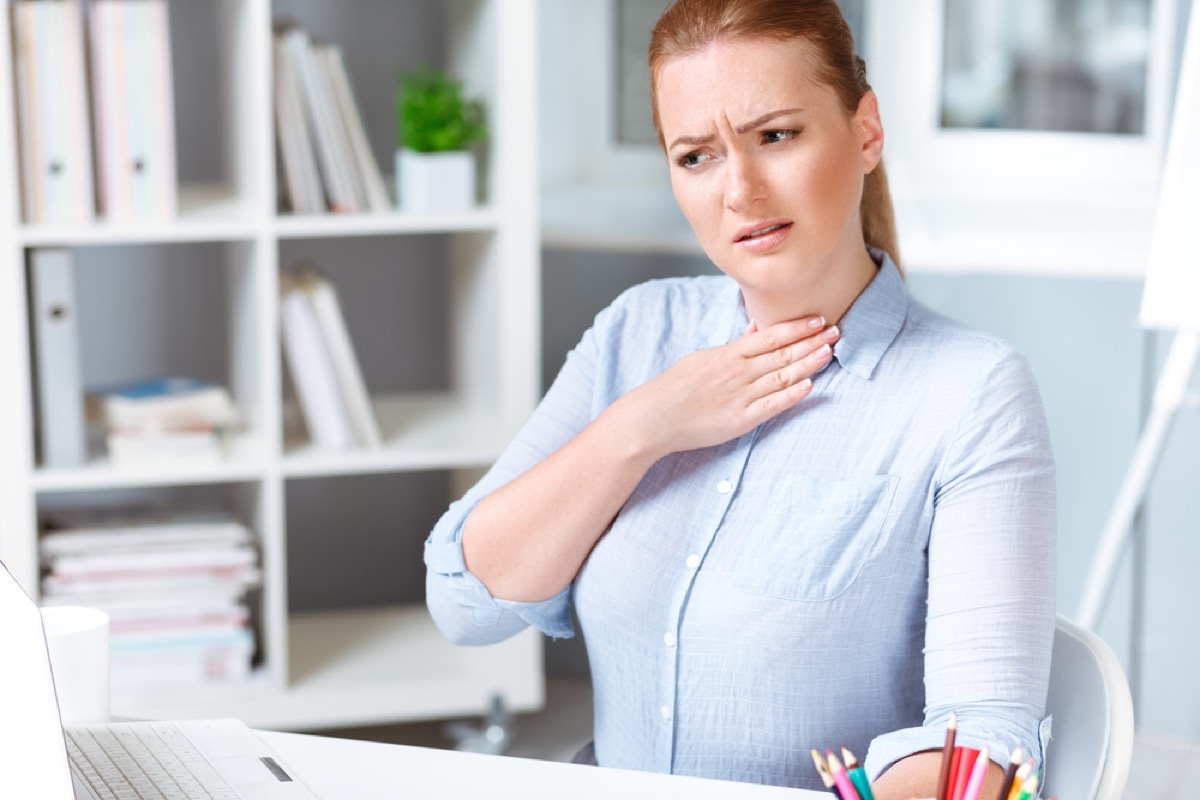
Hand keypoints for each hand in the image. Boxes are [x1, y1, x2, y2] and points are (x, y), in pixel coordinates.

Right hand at [619, 315, 839, 457]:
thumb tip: (756, 328)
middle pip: (782, 354)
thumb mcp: (703, 358)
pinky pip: (771, 405)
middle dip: (811, 342)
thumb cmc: (676, 388)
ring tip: (830, 352)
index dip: (797, 327)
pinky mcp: (739, 419)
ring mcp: (739, 396)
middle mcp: (737, 372)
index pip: (770, 336)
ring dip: (808, 363)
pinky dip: (791, 395)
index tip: (819, 320)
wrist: (654, 417)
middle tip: (837, 332)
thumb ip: (734, 345)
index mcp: (728, 354)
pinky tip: (809, 385)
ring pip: (781, 376)